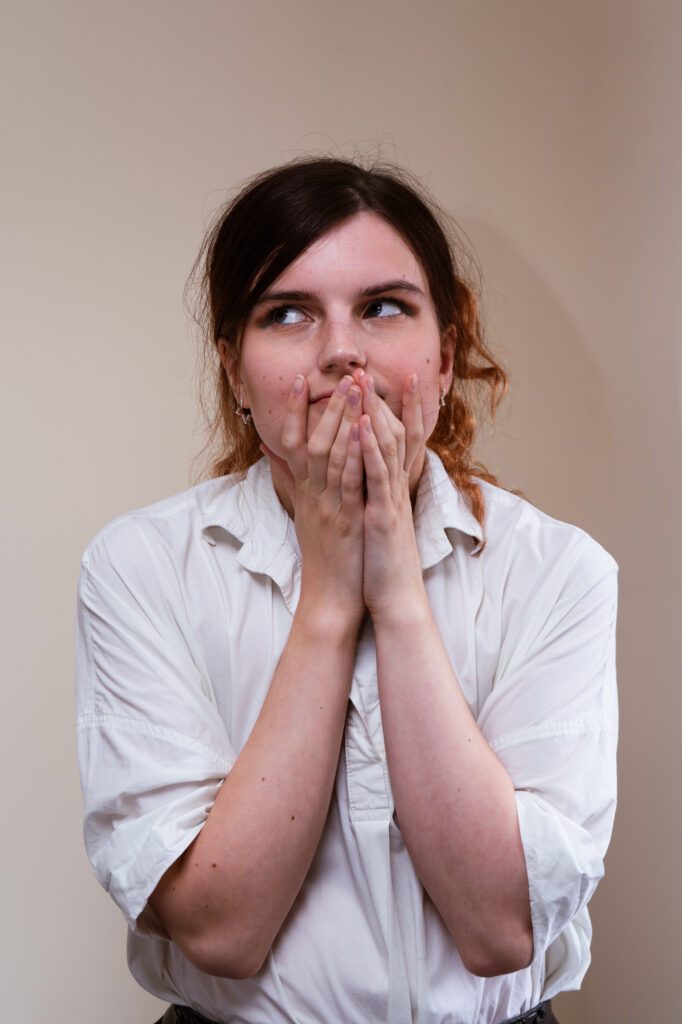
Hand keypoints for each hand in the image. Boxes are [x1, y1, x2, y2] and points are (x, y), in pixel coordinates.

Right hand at [268, 374, 365, 628]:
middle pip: (313, 440)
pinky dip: (356, 454)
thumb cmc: (324, 557)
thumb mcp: (305, 514)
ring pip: (331, 455)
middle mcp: (313, 494)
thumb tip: (273, 455)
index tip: (299, 380)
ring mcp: (329, 505)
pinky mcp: (348, 519)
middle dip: (329, 405)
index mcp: (304, 491)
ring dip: (343, 419)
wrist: (329, 598)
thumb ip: (291, 482)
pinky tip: (364, 431)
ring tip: (354, 389)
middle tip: (343, 374)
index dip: (292, 410)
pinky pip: (350, 481)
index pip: (290, 442)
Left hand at [354, 370, 427, 621]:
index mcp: (392, 488)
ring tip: (363, 383)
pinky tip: (364, 425)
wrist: (396, 598)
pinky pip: (378, 475)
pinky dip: (372, 448)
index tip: (393, 377)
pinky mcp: (384, 514)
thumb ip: (370, 495)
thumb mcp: (375, 521)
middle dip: (380, 399)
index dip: (399, 408)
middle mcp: (395, 488)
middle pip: (394, 433)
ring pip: (387, 447)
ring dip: (375, 413)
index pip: (400, 439)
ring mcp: (392, 499)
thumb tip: (359, 476)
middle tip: (368, 368)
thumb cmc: (381, 561)